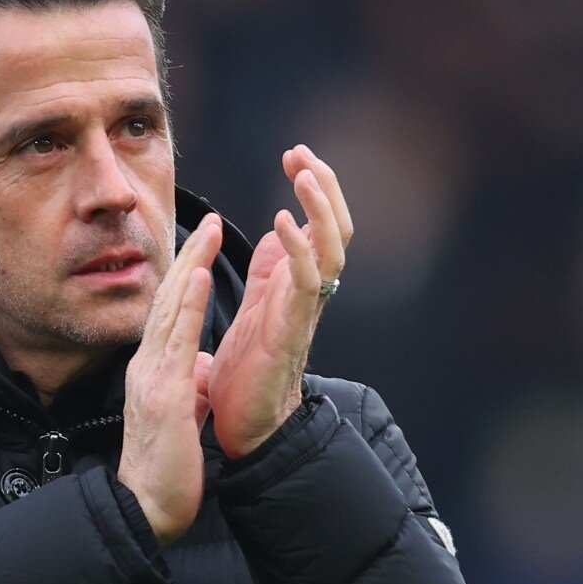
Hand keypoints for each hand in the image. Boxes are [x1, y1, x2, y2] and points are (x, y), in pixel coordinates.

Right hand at [119, 213, 221, 546]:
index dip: (185, 276)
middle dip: (187, 256)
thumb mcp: (177, 417)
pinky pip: (178, 341)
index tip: (202, 245)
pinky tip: (197, 276)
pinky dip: (188, 305)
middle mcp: (147, 366)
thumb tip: (200, 370)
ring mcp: (152, 377)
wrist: (146, 510)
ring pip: (169, 310)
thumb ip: (186, 388)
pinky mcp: (164, 395)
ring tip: (206, 230)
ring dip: (188, 266)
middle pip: (166, 300)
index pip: (169, 314)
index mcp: (153, 372)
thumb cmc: (163, 471)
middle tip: (207, 218)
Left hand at [209, 145, 353, 458]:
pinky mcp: (292, 331)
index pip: (320, 224)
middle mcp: (310, 294)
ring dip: (320, 208)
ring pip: (332, 249)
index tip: (294, 155)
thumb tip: (279, 234)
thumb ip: (270, 271)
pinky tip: (280, 222)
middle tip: (302, 155)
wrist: (244, 429)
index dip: (314, 188)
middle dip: (325, 187)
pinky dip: (299, 249)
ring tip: (303, 174)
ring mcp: (305, 311)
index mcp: (299, 285)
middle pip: (338, 229)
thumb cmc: (247, 374)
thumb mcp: (256, 306)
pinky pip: (306, 283)